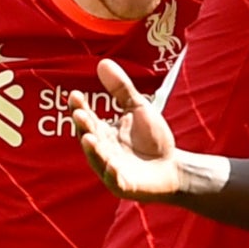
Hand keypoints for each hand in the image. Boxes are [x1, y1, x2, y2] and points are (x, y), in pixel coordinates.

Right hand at [77, 58, 190, 199]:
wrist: (173, 168)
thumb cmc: (152, 139)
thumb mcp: (138, 108)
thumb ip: (121, 89)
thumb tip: (102, 62)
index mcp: (103, 132)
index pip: (88, 117)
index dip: (80, 107)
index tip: (75, 95)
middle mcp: (102, 150)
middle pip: (89, 137)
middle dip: (84, 126)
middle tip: (79, 114)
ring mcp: (111, 169)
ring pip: (98, 159)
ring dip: (93, 150)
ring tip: (89, 138)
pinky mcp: (124, 185)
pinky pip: (115, 180)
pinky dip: (112, 173)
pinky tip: (112, 166)